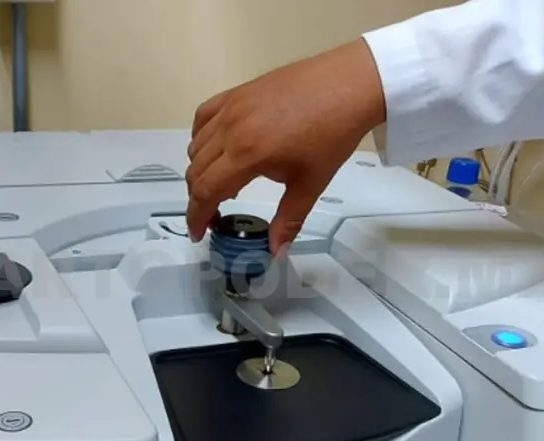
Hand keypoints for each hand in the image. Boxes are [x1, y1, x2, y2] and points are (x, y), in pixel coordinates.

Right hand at [185, 38, 385, 254]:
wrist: (348, 85)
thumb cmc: (332, 135)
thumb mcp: (311, 183)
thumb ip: (289, 219)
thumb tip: (276, 251)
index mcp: (247, 154)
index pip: (206, 190)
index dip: (197, 216)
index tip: (198, 233)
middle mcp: (230, 129)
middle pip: (196, 170)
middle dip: (198, 198)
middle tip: (214, 215)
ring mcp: (231, 107)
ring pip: (196, 145)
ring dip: (200, 170)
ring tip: (222, 184)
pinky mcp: (237, 92)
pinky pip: (204, 116)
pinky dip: (201, 137)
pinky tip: (216, 148)